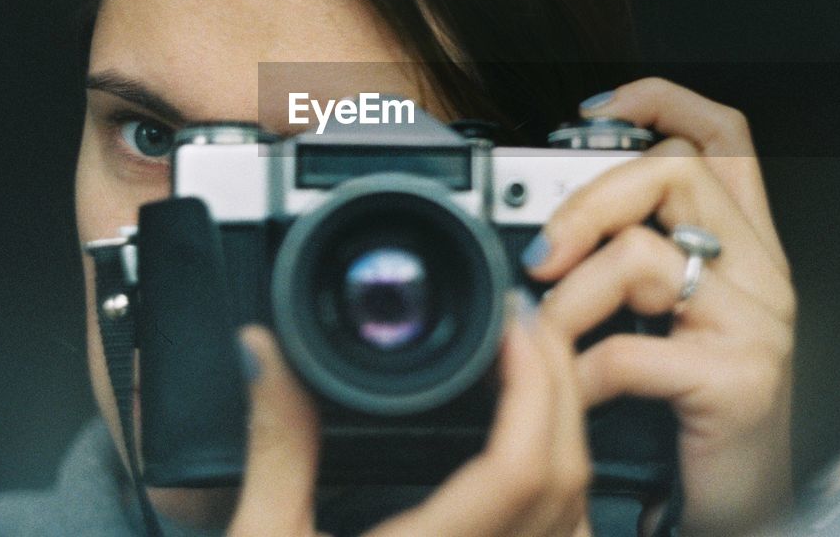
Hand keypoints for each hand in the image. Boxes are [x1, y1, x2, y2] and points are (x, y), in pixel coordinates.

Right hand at [226, 298, 593, 536]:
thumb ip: (274, 444)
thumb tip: (263, 349)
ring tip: (531, 371)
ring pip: (577, 517)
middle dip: (560, 385)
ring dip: (569, 432)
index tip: (510, 322)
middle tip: (524, 322)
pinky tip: (530, 448)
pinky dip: (561, 483)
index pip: (522, 470)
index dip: (534, 383)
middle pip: (566, 480)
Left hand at [528, 77, 795, 536]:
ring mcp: (757, 324)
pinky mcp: (739, 381)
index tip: (594, 108)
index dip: (662, 100)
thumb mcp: (677, 318)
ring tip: (547, 335)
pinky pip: (634, 351)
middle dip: (588, 201)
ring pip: (643, 255)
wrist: (749, 506)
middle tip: (542, 252)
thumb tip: (548, 229)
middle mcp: (761, 272)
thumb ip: (635, 263)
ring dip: (570, 298)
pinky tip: (581, 395)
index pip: (725, 134)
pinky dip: (586, 374)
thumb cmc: (699, 411)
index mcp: (746, 245)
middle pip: (676, 173)